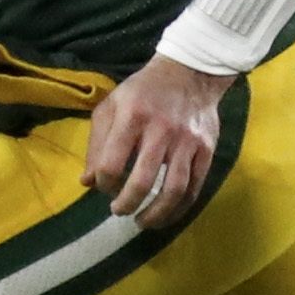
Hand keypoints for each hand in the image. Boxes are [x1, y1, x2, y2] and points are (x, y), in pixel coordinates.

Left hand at [86, 56, 232, 227]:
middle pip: (142, 182)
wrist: (190, 72)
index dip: (104, 184)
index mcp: (131, 117)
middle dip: (127, 205)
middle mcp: (161, 130)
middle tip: (119, 212)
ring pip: (173, 190)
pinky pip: (195, 186)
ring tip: (143, 221)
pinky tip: (167, 215)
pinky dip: (180, 208)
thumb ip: (97, 144)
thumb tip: (88, 182)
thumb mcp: (111, 107)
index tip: (104, 187)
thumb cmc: (143, 92)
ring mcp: (187, 141)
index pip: (111, 164)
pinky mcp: (206, 149)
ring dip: (156, 214)